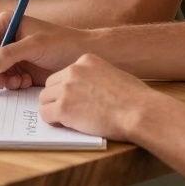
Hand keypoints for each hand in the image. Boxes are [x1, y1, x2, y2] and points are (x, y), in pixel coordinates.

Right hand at [0, 11, 87, 88]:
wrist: (82, 55)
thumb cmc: (62, 43)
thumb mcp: (34, 46)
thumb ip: (9, 54)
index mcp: (6, 24)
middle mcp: (6, 38)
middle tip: (2, 83)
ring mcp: (12, 54)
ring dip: (4, 80)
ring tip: (19, 82)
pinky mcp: (20, 67)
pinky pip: (6, 79)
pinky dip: (13, 83)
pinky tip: (26, 82)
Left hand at [39, 54, 156, 140]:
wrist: (139, 111)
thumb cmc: (135, 98)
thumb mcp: (114, 75)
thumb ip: (95, 78)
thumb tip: (86, 90)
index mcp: (86, 60)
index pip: (65, 73)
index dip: (68, 88)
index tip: (77, 98)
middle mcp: (73, 71)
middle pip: (51, 84)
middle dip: (57, 97)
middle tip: (70, 110)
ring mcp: (67, 88)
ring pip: (44, 98)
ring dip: (53, 109)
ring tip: (69, 119)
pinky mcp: (63, 108)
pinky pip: (45, 114)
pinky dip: (53, 121)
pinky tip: (66, 125)